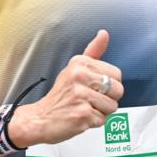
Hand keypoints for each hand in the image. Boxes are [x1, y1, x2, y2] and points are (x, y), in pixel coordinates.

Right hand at [11, 30, 124, 147]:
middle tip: (87, 100)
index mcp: (80, 64)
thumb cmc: (58, 97)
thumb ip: (92, 52)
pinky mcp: (82, 114)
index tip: (91, 88)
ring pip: (112, 106)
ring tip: (83, 109)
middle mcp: (80, 77)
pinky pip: (102, 120)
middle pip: (118, 90)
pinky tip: (79, 118)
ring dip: (100, 112)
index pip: (116, 74)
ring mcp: (81, 96)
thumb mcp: (73, 69)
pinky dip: (92, 123)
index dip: (107, 85)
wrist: (39, 119)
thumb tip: (104, 34)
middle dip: (107, 99)